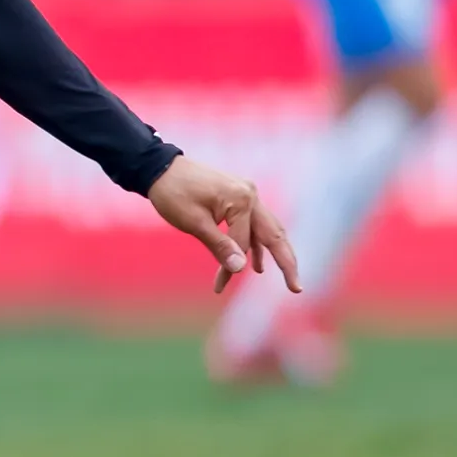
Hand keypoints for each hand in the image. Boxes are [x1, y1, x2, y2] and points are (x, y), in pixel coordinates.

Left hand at [146, 154, 298, 293]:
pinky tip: (258, 264)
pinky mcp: (239, 197)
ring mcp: (247, 194)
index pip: (243, 243)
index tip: (218, 287)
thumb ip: (219, 246)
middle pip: (274, 235)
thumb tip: (240, 269)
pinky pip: (254, 224)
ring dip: (275, 254)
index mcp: (242, 200)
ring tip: (288, 278)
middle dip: (287, 263)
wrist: (159, 167)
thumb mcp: (193, 222)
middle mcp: (251, 195)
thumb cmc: (173, 193)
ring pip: (268, 230)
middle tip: (297, 289)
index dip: (232, 267)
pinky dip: (256, 243)